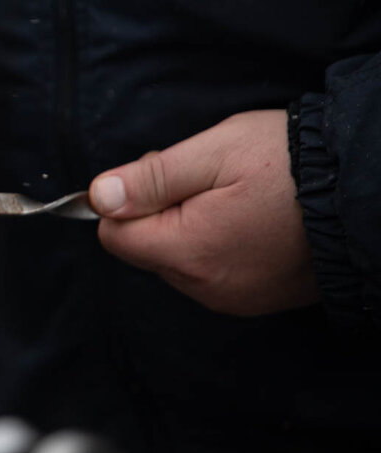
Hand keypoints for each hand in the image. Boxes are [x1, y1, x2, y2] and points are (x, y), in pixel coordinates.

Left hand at [88, 109, 318, 315]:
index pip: (114, 236)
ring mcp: (235, 299)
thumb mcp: (214, 153)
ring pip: (178, 262)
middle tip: (207, 179)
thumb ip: (151, 179)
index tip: (163, 174)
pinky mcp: (259, 300)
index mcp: (187, 252)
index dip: (128, 200)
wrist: (367, 194)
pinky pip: (212, 274)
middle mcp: (205, 287)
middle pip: (146, 249)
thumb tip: (98, 197)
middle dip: (160, 212)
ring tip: (236, 198)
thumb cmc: (291, 165)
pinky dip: (218, 247)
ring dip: (190, 229)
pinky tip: (251, 220)